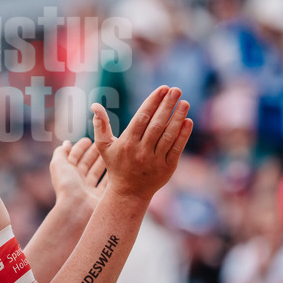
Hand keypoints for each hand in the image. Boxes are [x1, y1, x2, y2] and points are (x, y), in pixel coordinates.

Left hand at [49, 137, 105, 211]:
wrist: (76, 209)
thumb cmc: (66, 185)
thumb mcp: (58, 164)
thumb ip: (61, 152)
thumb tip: (66, 143)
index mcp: (67, 173)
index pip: (74, 157)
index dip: (80, 147)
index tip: (89, 139)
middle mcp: (78, 181)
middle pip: (87, 163)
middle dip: (94, 153)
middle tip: (104, 143)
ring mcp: (89, 189)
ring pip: (97, 172)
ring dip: (104, 162)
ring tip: (112, 151)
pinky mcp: (100, 196)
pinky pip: (106, 183)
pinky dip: (111, 174)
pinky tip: (117, 165)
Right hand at [91, 86, 192, 202]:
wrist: (129, 193)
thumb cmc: (116, 165)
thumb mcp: (104, 146)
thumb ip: (100, 125)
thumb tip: (94, 105)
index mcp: (127, 143)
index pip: (142, 118)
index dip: (153, 102)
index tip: (163, 89)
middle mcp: (141, 151)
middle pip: (156, 124)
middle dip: (167, 105)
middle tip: (176, 90)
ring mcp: (155, 160)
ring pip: (168, 135)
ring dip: (177, 118)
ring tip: (184, 102)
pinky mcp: (167, 168)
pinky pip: (176, 149)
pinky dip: (183, 135)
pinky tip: (188, 121)